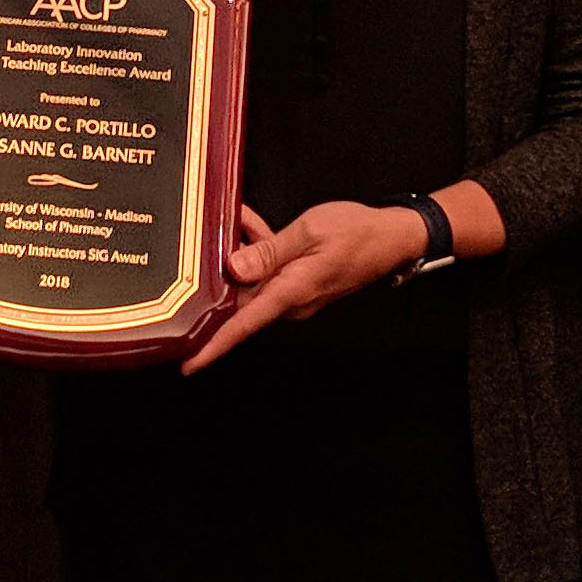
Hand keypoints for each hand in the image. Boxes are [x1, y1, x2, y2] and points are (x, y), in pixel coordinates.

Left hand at [182, 201, 423, 370]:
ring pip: (252, 281)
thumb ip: (268, 250)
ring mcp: (295, 293)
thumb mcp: (308, 232)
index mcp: (291, 292)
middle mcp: (291, 300)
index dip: (213, 346)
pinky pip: (268, 271)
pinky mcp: (299, 282)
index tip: (188, 362)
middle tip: (193, 253)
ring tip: (229, 219)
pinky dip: (257, 249)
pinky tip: (247, 223)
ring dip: (238, 254)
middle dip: (216, 280)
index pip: (243, 326)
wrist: (393, 236)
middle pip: (241, 301)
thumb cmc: (356, 233)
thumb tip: (234, 268)